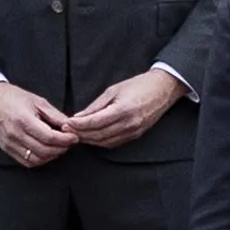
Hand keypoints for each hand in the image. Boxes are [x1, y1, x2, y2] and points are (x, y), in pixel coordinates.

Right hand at [0, 80, 75, 166]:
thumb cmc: (14, 98)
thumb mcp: (38, 101)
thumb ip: (55, 115)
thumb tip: (70, 126)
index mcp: (23, 120)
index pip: (49, 137)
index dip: (65, 139)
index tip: (74, 137)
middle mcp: (15, 134)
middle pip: (44, 150)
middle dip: (61, 148)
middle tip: (69, 142)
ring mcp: (9, 143)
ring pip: (36, 159)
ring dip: (51, 156)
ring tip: (59, 147)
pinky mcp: (6, 149)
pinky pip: (26, 162)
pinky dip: (40, 160)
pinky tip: (46, 152)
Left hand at [66, 67, 183, 148]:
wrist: (163, 89)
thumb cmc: (139, 85)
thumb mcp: (113, 90)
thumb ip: (96, 106)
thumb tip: (78, 116)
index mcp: (123, 110)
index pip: (95, 122)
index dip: (78, 125)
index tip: (67, 123)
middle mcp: (129, 124)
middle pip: (98, 135)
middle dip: (80, 133)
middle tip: (67, 130)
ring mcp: (134, 132)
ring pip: (105, 142)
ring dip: (89, 140)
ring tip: (77, 134)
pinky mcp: (136, 135)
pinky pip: (114, 143)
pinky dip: (100, 142)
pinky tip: (92, 137)